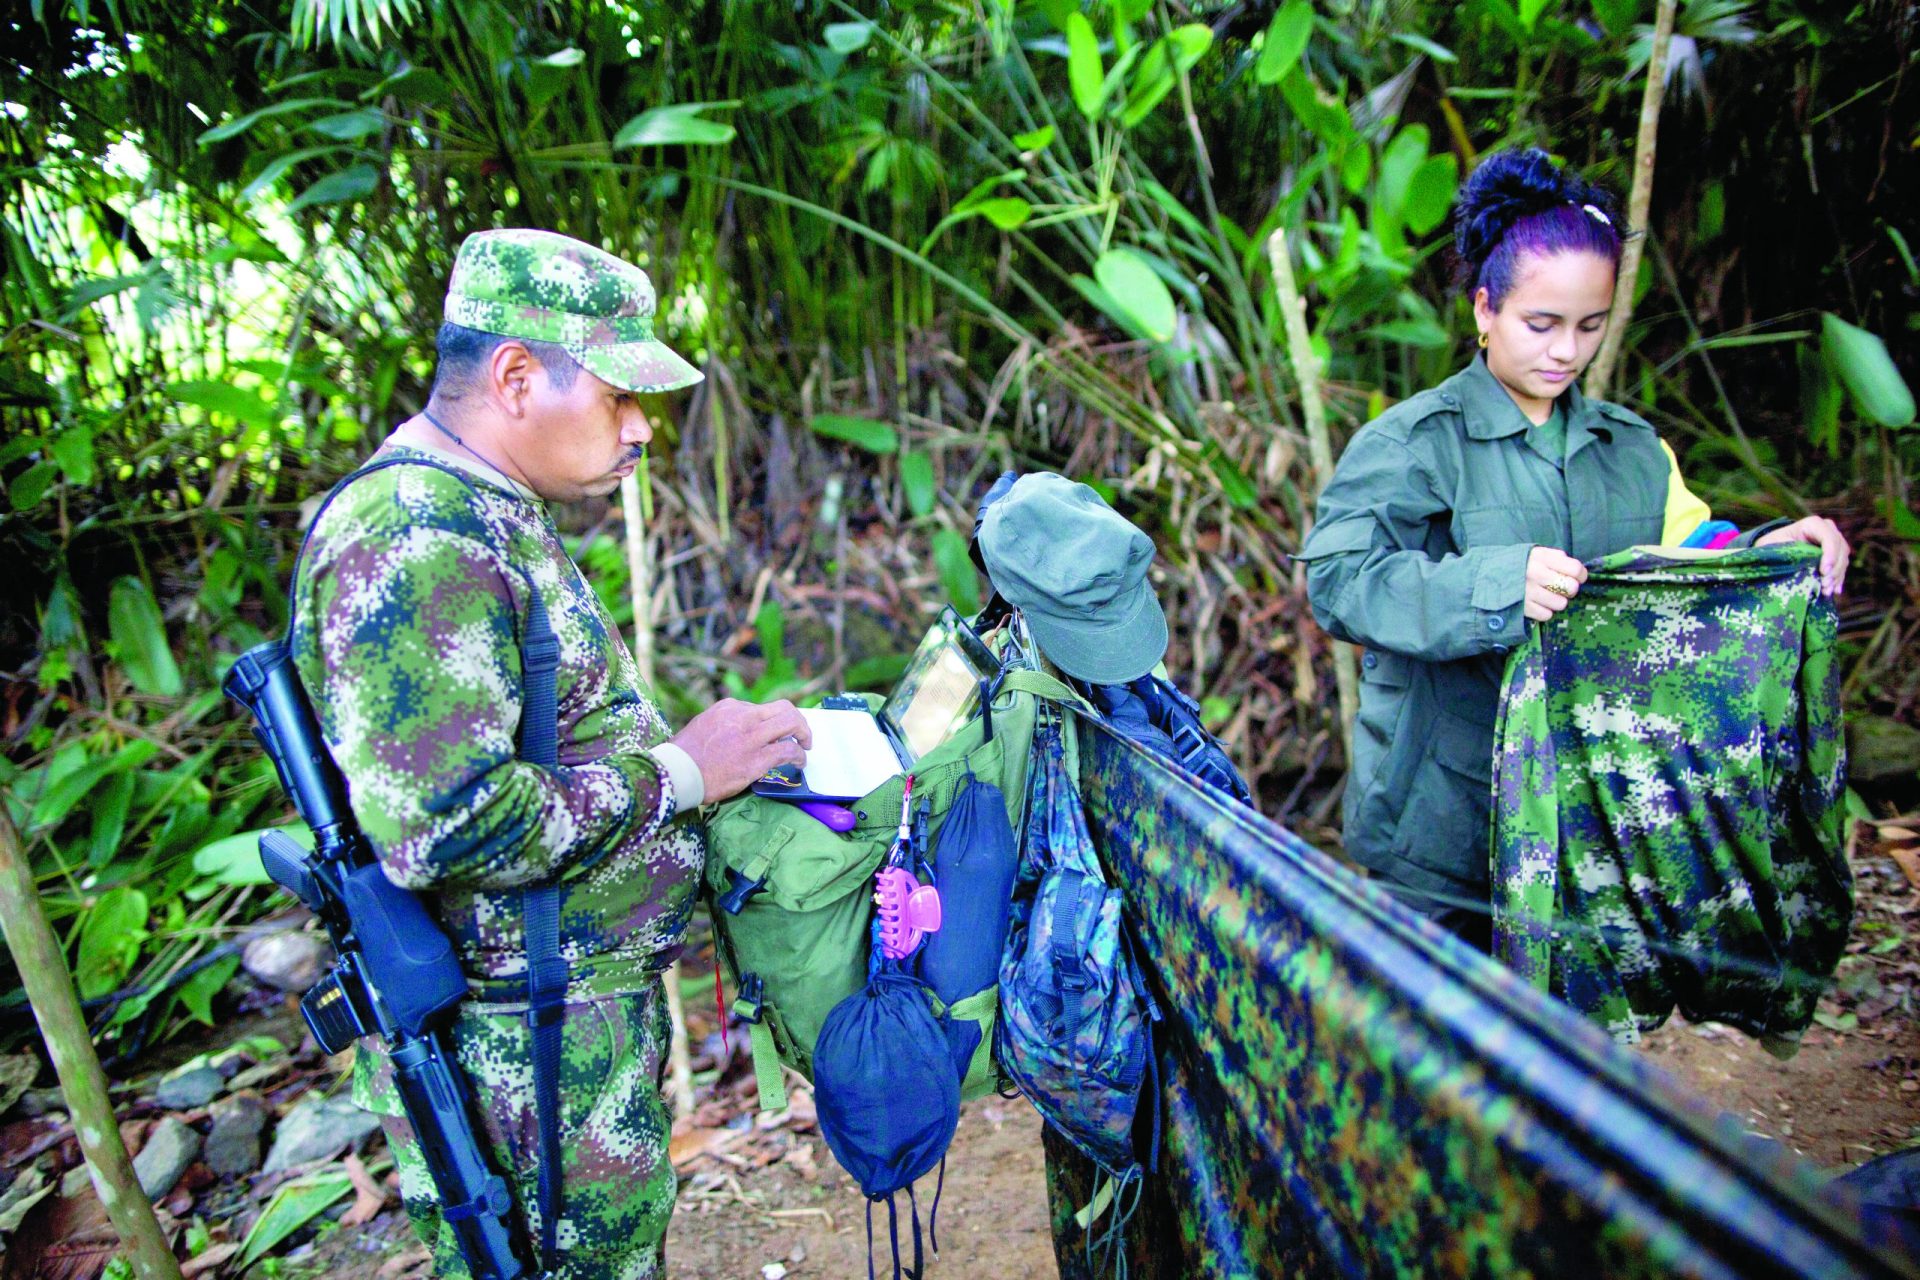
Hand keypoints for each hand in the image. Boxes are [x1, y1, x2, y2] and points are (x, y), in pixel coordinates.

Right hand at [669, 698, 811, 803]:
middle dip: (799, 721)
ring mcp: (750, 738)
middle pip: (785, 708)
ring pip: (791, 724)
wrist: (676, 773)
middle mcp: (743, 717)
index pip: (764, 708)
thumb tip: (744, 730)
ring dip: (804, 735)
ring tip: (805, 747)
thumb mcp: (705, 724)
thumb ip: (726, 722)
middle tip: (802, 735)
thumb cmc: (686, 754)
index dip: (775, 721)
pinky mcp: (755, 760)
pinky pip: (788, 751)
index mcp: (730, 707)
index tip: (779, 732)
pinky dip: (799, 756)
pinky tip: (799, 763)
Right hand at [1524, 547, 1588, 621]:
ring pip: (1560, 604)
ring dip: (1557, 601)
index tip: (1576, 576)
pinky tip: (1538, 603)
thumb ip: (1558, 558)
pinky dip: (1544, 611)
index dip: (1580, 574)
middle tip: (1562, 588)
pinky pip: (1546, 615)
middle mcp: (1535, 574)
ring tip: (1548, 596)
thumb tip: (1577, 572)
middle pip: (1571, 588)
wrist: (1487, 574)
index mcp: (1541, 558)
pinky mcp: (1522, 607)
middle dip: (1570, 589)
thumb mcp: (1537, 553)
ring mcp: (1528, 592)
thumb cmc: (1520, 563)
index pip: (1575, 569)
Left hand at [1755, 516, 1849, 596]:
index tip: (1824, 572)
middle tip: (1824, 585)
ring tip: (1826, 591)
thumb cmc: (1772, 544)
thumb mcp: (1773, 544)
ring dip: (1836, 576)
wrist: (1775, 548)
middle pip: (1840, 549)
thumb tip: (1796, 562)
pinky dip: (1838, 579)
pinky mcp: (1835, 554)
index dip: (1830, 554)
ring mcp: (1834, 542)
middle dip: (1834, 569)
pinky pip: (1842, 567)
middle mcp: (1827, 530)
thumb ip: (1785, 549)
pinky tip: (1834, 590)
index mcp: (1813, 524)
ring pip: (1843, 559)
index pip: (1828, 537)